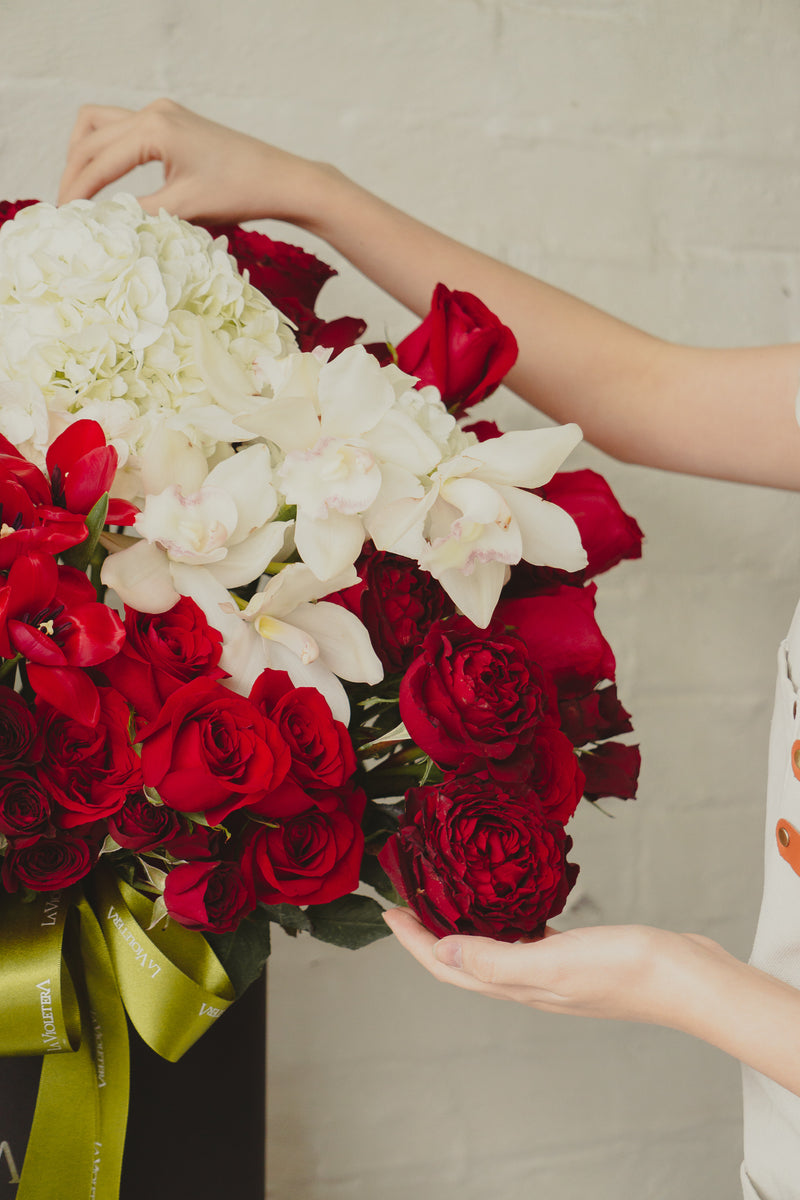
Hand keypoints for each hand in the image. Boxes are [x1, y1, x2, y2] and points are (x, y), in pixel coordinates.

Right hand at [58, 99, 330, 227]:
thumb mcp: (183, 210)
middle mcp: (155, 111)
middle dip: (74, 172)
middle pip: (90, 135)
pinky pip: (124, 131)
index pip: (99, 159)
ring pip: (102, 125)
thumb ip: (138, 213)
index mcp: (155, 128)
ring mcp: (164, 113)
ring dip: (86, 155)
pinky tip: (108, 182)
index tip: (63, 218)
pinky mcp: (173, 122)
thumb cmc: (239, 193)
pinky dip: (108, 152)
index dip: (76, 190)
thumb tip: (100, 224)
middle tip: (66, 209)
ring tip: (81, 193)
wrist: (279, 179)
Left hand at [382, 907, 725, 1026]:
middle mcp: (528, 983)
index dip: (413, 944)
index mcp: (518, 985)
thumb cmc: (625, 969)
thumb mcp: (554, 961)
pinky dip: (507, 923)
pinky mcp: (575, 956)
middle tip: (407, 902)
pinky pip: (526, 940)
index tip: (388, 912)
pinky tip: (513, 904)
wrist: (686, 978)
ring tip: (448, 899)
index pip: (448, 968)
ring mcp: (552, 971)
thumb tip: (441, 955)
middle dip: (428, 935)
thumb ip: (497, 960)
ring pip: (492, 951)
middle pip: (462, 962)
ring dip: (464, 930)